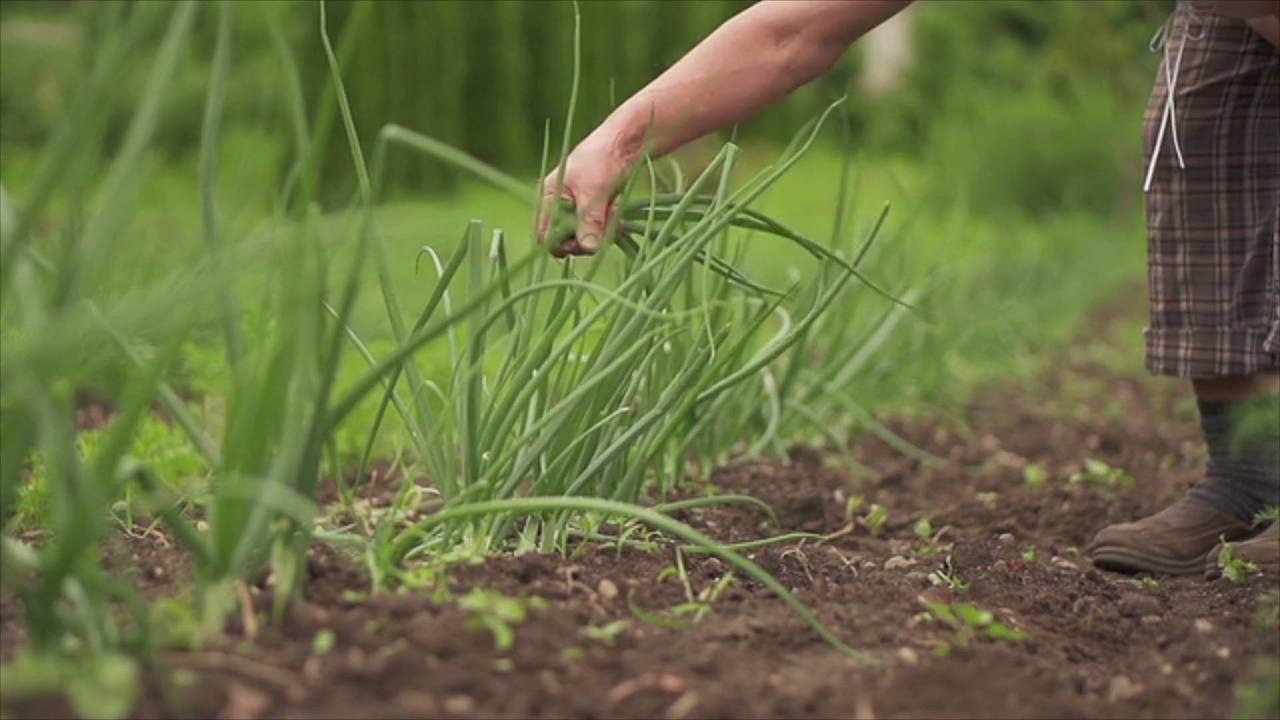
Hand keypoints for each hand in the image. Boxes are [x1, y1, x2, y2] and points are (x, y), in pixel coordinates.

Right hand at [538, 138, 628, 257]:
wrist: (626, 142)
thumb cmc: (602, 159)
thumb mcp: (593, 191)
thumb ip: (589, 221)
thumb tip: (589, 248)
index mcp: (549, 198)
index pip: (543, 235)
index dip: (559, 245)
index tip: (580, 244)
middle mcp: (561, 206)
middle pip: (566, 240)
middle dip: (586, 238)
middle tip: (604, 224)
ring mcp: (579, 209)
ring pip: (586, 237)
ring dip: (602, 231)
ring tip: (614, 212)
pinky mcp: (596, 210)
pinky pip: (599, 230)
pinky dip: (609, 226)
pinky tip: (618, 213)